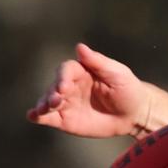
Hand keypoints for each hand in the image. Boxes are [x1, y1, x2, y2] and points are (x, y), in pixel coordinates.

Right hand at [27, 43, 148, 137]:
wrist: (134, 114)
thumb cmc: (127, 89)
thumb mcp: (118, 74)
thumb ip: (98, 62)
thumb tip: (80, 47)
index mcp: (80, 71)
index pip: (66, 70)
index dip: (62, 77)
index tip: (64, 86)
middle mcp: (69, 86)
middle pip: (54, 86)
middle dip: (52, 93)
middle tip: (56, 100)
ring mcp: (66, 103)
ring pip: (47, 101)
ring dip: (43, 104)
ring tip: (42, 110)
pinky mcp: (65, 119)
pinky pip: (48, 117)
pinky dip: (38, 116)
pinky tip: (32, 116)